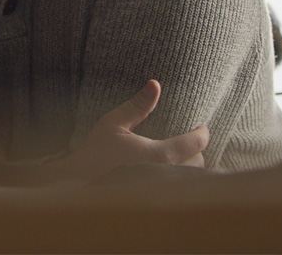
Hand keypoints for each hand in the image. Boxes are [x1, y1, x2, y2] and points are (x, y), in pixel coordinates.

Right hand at [52, 79, 208, 180]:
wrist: (80, 182)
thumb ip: (137, 105)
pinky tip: (172, 173)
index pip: (194, 144)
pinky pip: (180, 189)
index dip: (202, 134)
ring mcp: (161, 190)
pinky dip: (182, 180)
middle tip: (189, 140)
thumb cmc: (97, 152)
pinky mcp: (155, 198)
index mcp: (158, 156)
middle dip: (196, 150)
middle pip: (197, 162)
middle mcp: (165, 176)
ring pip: (191, 179)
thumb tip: (155, 83)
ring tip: (184, 156)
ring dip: (191, 166)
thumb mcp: (113, 123)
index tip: (202, 127)